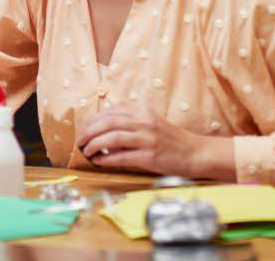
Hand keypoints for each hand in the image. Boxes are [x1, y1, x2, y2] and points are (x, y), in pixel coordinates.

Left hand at [76, 107, 206, 176]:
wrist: (194, 153)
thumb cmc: (171, 139)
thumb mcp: (152, 122)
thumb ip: (131, 121)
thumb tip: (104, 128)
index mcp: (143, 112)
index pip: (111, 112)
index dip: (94, 121)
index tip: (84, 129)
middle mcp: (144, 122)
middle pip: (108, 123)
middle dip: (89, 132)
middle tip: (80, 141)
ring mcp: (147, 140)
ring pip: (112, 139)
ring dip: (94, 145)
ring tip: (86, 152)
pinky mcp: (149, 157)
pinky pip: (121, 157)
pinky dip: (107, 159)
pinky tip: (99, 161)